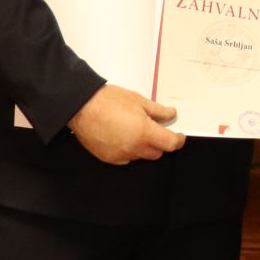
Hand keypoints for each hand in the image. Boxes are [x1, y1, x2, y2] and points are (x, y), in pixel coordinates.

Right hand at [67, 84, 185, 164]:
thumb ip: (158, 111)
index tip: (178, 135)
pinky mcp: (109, 158)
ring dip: (143, 147)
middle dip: (159, 142)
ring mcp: (121, 155)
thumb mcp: (138, 100)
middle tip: (153, 129)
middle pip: (157, 152)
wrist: (80, 107)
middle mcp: (134, 148)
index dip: (178, 140)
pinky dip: (129, 151)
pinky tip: (122, 137)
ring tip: (134, 130)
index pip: (171, 144)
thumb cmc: (107, 101)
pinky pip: (126, 158)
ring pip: (141, 156)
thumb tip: (171, 115)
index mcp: (145, 133)